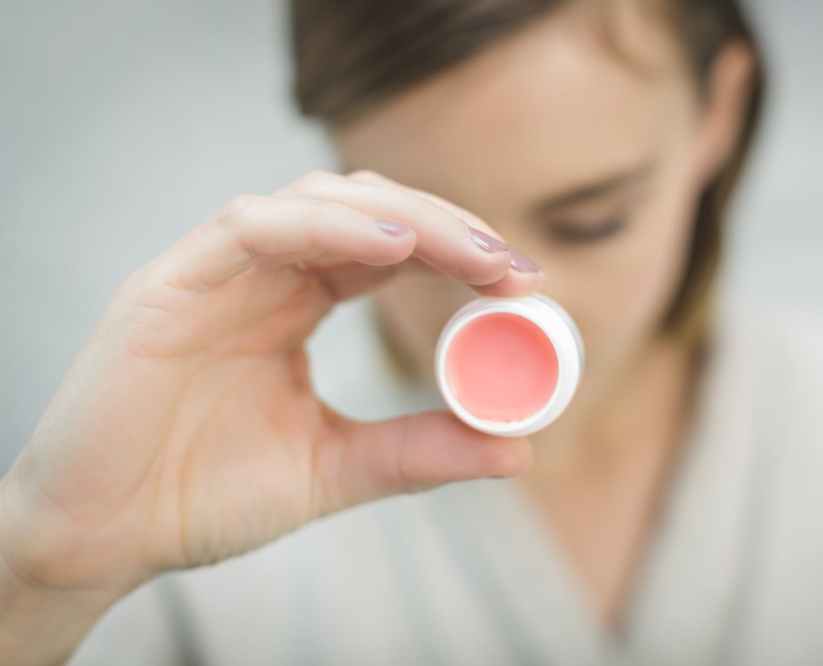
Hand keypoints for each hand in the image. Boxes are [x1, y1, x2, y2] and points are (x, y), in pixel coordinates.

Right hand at [0, 169, 540, 601]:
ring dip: (402, 217)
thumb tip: (518, 449)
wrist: (104, 537)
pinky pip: (251, 227)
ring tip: (471, 254)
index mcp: (297, 303)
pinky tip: (390, 245)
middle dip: (445, 227)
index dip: (459, 253)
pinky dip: (324, 226)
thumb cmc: (206, 497)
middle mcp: (262, 275)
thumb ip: (419, 451)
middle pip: (366, 210)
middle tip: (511, 266)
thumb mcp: (334, 468)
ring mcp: (216, 272)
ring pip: (316, 201)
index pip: (389, 248)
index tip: (524, 283)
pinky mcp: (170, 283)